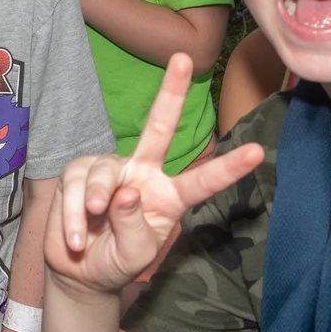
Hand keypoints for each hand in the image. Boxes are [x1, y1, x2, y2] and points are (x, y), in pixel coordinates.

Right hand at [48, 55, 267, 296]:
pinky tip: (75, 238)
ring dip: (95, 205)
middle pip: (158, 128)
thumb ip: (134, 225)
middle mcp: (142, 174)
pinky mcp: (78, 173)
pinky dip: (72, 216)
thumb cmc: (116, 260)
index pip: (202, 180)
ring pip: (104, 172)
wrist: (79, 271)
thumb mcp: (135, 253)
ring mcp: (110, 169)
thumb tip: (125, 192)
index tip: (258, 152)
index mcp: (168, 196)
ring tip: (87, 236)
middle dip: (171, 93)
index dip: (229, 167)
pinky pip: (75, 186)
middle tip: (184, 60)